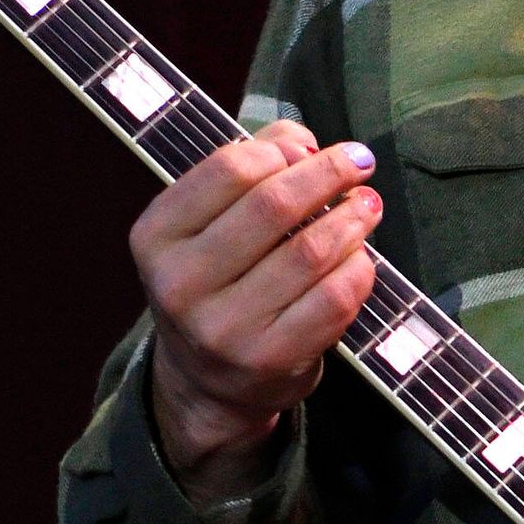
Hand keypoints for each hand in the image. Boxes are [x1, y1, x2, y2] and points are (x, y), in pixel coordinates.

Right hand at [132, 120, 381, 500]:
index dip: (280, 150)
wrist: (206, 382)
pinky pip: (334, 299)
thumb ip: (251, 163)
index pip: (228, 170)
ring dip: (352, 219)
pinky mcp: (270, 360)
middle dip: (327, 174)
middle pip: (272, 205)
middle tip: (359, 163)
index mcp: (156, 237)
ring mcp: (223, 329)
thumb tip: (303, 141)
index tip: (310, 148)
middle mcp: (180, 285)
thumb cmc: (217, 279)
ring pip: (310, 252)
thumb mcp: (209, 222)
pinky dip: (359, 268)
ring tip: (367, 205)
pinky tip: (361, 256)